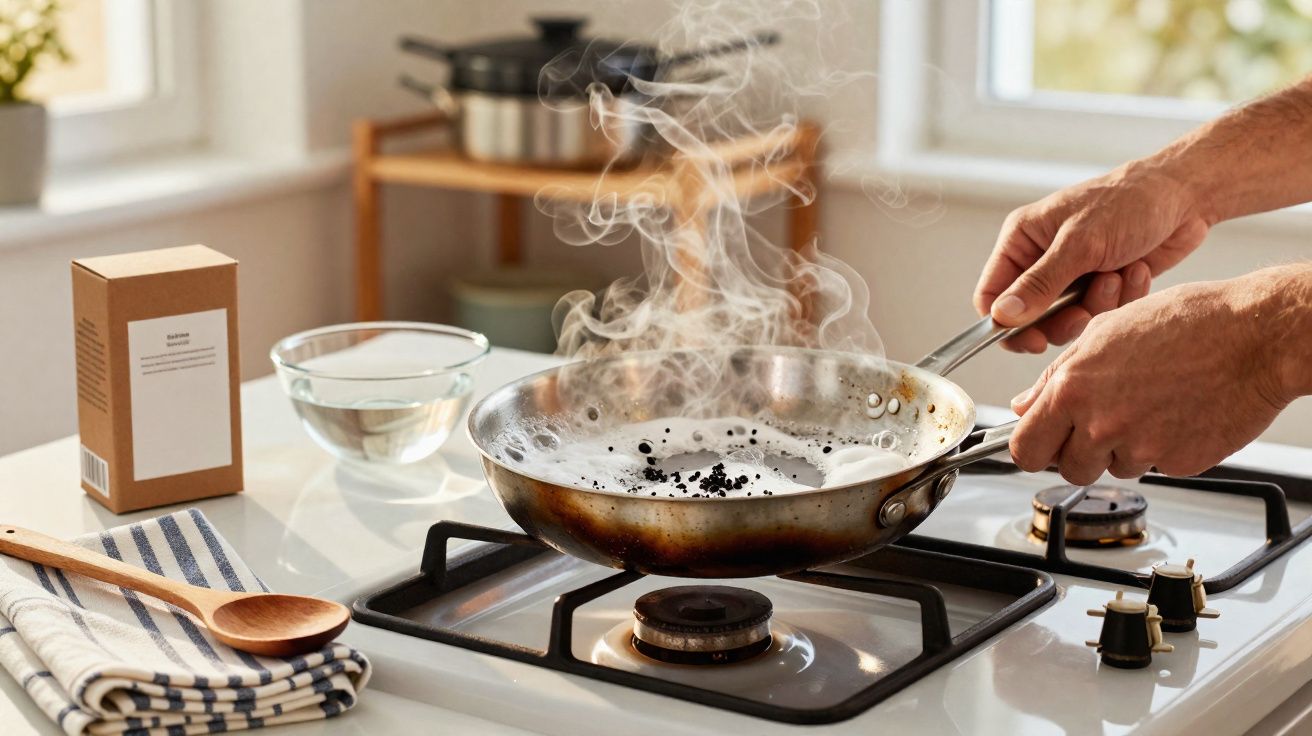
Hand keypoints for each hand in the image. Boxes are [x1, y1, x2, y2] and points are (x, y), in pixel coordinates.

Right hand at [974, 161, 1211, 352]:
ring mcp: (1071, 274)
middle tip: (1082, 314)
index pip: (991, 295)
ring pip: (1067, 320)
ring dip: (1096, 305)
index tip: (1033, 340)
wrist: (1185, 197)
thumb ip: (1039, 284)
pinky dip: (1121, 298)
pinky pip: (1099, 314)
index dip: (1006, 324)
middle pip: (1029, 317)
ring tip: (1116, 276)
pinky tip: (1136, 271)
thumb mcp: (1080, 244)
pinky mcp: (1100, 286)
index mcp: (1022, 240)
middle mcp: (1040, 259)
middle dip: (1061, 319)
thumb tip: (1001, 316)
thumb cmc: (1129, 203)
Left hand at [1008, 271, 1299, 483]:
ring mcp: (1141, 448)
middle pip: (1068, 468)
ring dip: (1123, 448)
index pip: (1025, 448)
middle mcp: (1101, 423)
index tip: (1040, 442)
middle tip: (1102, 422)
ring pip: (1113, 468)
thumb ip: (1056, 377)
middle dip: (1078, 452)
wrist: (1255, 336)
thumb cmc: (1187, 323)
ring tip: (1151, 404)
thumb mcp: (1105, 332)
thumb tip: (1025, 405)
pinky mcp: (1178, 463)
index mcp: (1073, 389)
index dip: (1031, 447)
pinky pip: (1155, 467)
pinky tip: (1177, 413)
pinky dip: (1162, 449)